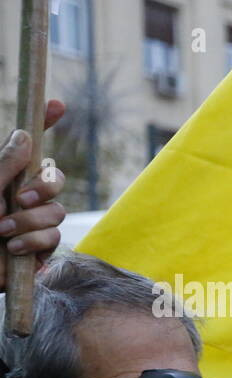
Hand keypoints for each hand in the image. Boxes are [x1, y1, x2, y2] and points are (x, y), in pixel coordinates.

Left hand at [0, 100, 67, 289]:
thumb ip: (4, 164)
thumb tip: (25, 135)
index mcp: (3, 178)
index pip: (28, 148)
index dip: (44, 122)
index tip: (57, 104)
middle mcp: (18, 197)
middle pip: (54, 178)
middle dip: (44, 187)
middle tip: (21, 199)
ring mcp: (30, 223)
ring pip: (57, 211)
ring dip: (30, 221)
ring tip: (1, 232)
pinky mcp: (38, 250)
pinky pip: (54, 238)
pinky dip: (34, 241)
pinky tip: (12, 249)